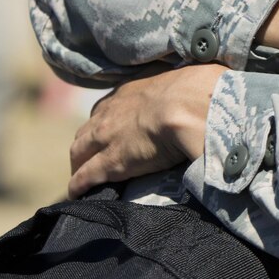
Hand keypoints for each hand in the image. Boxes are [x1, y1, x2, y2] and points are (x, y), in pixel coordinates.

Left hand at [67, 64, 224, 198]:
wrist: (189, 106)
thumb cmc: (198, 91)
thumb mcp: (185, 83)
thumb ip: (184, 93)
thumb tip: (201, 96)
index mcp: (129, 93)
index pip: (108, 110)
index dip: (107, 124)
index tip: (111, 134)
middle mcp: (110, 112)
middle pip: (87, 131)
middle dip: (86, 145)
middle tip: (92, 159)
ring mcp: (106, 138)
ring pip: (79, 152)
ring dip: (80, 164)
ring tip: (85, 178)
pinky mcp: (109, 163)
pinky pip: (84, 177)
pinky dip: (78, 186)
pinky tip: (77, 195)